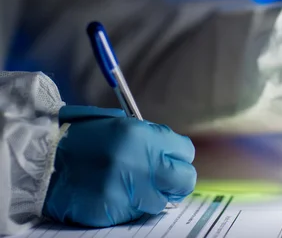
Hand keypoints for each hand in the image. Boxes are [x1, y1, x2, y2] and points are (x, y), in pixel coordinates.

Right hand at [43, 106, 196, 226]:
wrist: (41, 162)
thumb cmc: (79, 138)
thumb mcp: (117, 123)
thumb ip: (149, 136)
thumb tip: (170, 149)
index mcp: (141, 137)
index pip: (185, 151)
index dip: (179, 154)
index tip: (172, 157)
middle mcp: (139, 164)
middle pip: (184, 179)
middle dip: (178, 178)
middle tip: (164, 178)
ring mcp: (127, 191)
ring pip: (162, 201)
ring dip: (152, 194)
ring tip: (132, 185)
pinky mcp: (113, 212)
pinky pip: (137, 213)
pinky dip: (131, 206)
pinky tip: (115, 194)